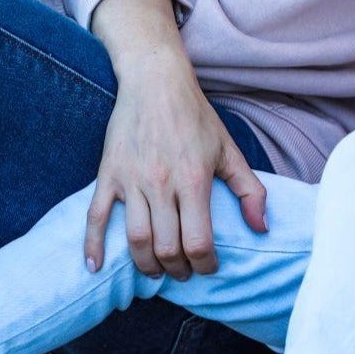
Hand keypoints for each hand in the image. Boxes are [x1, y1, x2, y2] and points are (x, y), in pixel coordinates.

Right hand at [82, 58, 267, 280]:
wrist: (155, 81)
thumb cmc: (195, 116)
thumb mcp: (229, 149)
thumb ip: (250, 190)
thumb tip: (261, 227)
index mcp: (194, 180)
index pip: (199, 242)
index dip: (205, 265)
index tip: (209, 267)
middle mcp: (162, 184)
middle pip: (167, 248)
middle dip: (177, 270)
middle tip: (183, 271)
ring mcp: (131, 180)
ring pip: (136, 239)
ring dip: (146, 265)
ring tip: (155, 271)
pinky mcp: (109, 173)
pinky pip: (95, 216)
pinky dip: (93, 245)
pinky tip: (95, 267)